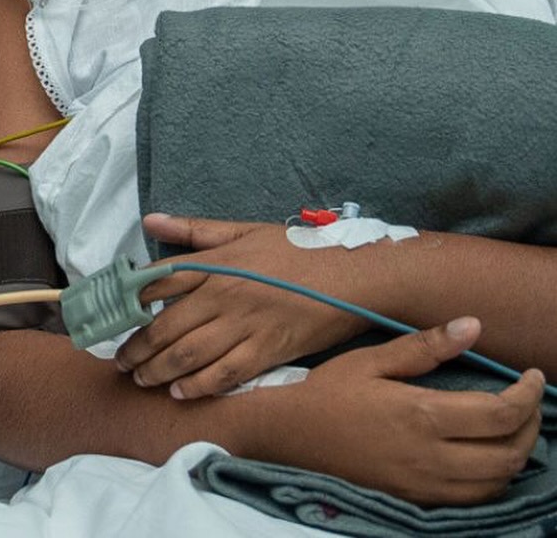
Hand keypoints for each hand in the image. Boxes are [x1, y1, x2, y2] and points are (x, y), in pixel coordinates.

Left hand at [115, 212, 360, 396]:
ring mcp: (244, 326)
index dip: (130, 300)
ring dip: (159, 370)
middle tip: (120, 361)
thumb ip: (194, 230)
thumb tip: (151, 219)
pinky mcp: (266, 352)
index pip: (160, 281)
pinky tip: (180, 393)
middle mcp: (223, 295)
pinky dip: (199, 386)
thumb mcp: (242, 230)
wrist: (347, 278)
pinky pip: (225, 374)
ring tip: (141, 379)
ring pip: (189, 354)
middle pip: (167, 325)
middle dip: (138, 347)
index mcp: (215, 263)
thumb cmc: (293, 252)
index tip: (111, 315)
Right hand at [256, 318, 544, 506]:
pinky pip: (477, 497)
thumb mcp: (372, 359)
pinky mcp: (421, 499)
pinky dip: (497, 477)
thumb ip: (425, 346)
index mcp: (422, 415)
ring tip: (515, 425)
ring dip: (518, 453)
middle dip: (530, 425)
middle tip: (529, 399)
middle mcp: (433, 457)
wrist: (294, 436)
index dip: (528, 395)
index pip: (500, 413)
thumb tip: (473, 325)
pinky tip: (490, 455)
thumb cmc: (331, 391)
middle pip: (509, 452)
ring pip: (498, 480)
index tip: (534, 376)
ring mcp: (428, 484)